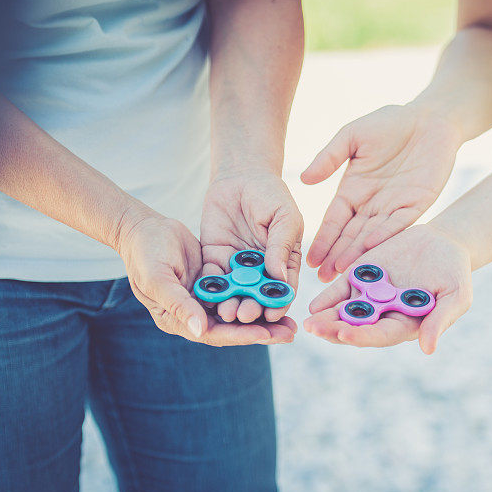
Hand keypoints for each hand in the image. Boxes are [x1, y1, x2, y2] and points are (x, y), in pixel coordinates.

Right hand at [116, 210, 295, 345]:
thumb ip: (179, 304)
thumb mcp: (157, 277)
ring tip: (291, 320)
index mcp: (178, 320)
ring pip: (239, 311)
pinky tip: (278, 293)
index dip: (242, 335)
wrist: (142, 227)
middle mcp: (194, 314)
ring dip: (263, 314)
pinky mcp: (214, 281)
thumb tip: (201, 330)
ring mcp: (205, 298)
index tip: (267, 334)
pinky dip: (257, 294)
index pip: (215, 333)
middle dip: (262, 331)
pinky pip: (239, 291)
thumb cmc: (143, 253)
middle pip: (233, 328)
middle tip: (290, 333)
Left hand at [200, 172, 303, 323]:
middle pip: (258, 295)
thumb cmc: (270, 194)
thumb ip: (281, 245)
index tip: (273, 315)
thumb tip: (279, 277)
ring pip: (235, 291)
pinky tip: (207, 298)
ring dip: (232, 303)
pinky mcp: (215, 259)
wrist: (241, 176)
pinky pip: (213, 277)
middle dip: (252, 307)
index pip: (283, 288)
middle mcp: (262, 270)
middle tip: (245, 315)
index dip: (279, 303)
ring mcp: (238, 267)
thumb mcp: (284, 217)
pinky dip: (210, 289)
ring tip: (227, 312)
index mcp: (284, 262)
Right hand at [302, 104, 462, 281]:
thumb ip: (329, 157)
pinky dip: (385, 236)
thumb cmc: (390, 123)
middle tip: (323, 280)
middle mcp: (371, 205)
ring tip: (343, 273)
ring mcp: (393, 207)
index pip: (334, 221)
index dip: (323, 240)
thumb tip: (304, 180)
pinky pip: (398, 224)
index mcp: (352, 190)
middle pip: (350, 236)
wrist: (430, 118)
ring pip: (371, 236)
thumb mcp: (352, 136)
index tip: (310, 260)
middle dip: (336, 257)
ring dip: (357, 254)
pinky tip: (372, 248)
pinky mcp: (416, 205)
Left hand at [303, 224, 472, 354]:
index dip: (363, 335)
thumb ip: (440, 320)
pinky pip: (341, 290)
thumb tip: (428, 349)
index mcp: (404, 324)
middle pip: (356, 327)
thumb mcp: (455, 296)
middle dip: (334, 330)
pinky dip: (328, 297)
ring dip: (326, 318)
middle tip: (315, 330)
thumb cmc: (455, 274)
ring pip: (344, 311)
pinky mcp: (361, 277)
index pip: (381, 334)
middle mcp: (383, 315)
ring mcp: (370, 296)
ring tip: (309, 322)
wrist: (444, 243)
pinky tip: (314, 304)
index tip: (345, 334)